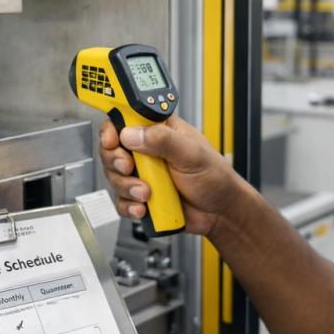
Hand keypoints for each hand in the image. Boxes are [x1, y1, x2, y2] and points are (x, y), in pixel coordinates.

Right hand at [99, 114, 244, 235]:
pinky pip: (121, 201)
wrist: (220, 212)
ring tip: (147, 193)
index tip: (113, 140)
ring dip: (127, 187)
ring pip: (114, 177)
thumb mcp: (191, 153)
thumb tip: (133, 134)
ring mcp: (143, 175)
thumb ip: (163, 140)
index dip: (113, 129)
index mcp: (159, 131)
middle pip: (112, 150)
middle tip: (129, 167)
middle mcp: (147, 151)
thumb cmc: (214, 177)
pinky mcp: (141, 197)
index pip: (125, 120)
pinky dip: (129, 206)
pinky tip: (143, 207)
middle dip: (117, 161)